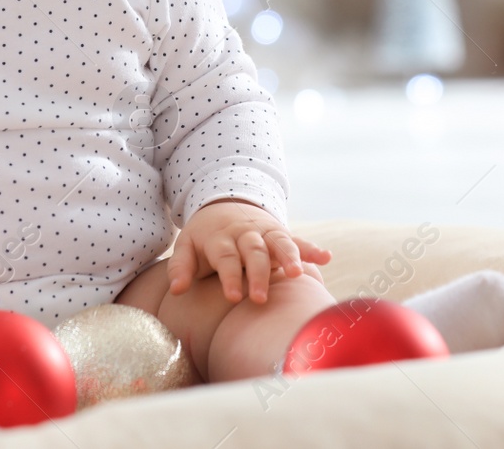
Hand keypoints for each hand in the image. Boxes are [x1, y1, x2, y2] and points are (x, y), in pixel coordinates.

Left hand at [166, 199, 330, 304]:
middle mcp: (245, 234)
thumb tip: (177, 290)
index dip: (230, 276)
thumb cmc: (204, 237)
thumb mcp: (187, 246)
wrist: (225, 204)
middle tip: (260, 299)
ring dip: (289, 256)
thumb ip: (181, 268)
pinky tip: (326, 257)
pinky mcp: (280, 234)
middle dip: (258, 274)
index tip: (233, 297)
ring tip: (298, 274)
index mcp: (221, 238)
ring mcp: (265, 232)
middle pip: (254, 252)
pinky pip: (297, 239)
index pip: (226, 258)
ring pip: (279, 242)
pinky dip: (311, 248)